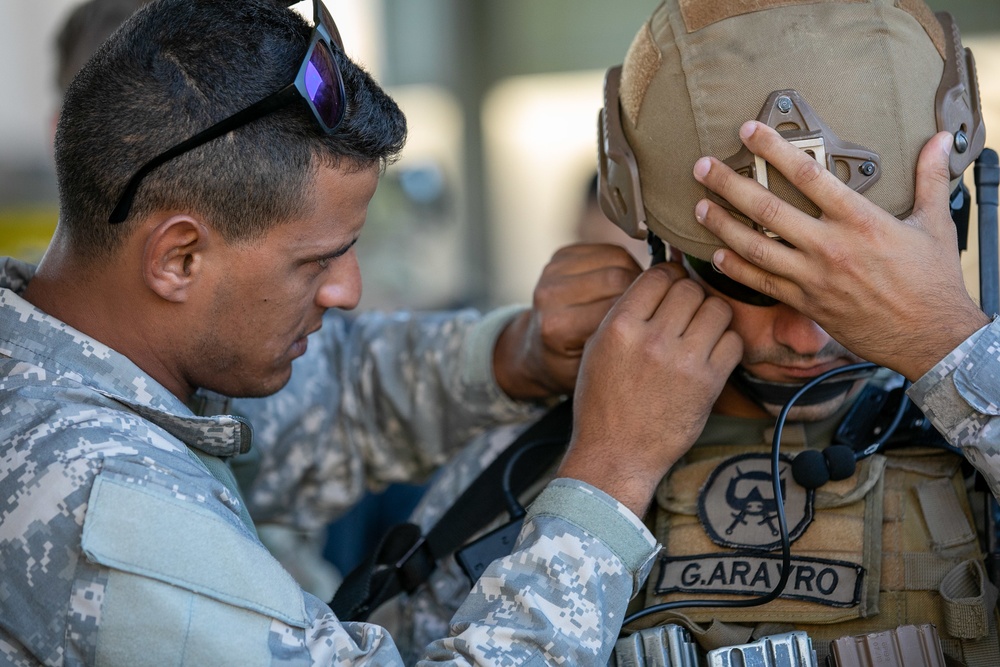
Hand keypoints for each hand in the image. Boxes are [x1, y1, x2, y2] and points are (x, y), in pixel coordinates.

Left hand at [494, 243, 643, 400]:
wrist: (535, 348)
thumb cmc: (569, 364)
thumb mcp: (594, 369)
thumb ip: (619, 344)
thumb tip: (658, 315)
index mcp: (558, 327)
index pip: (616, 307)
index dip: (646, 309)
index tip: (661, 317)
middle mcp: (550, 296)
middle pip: (617, 277)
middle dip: (643, 288)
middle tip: (656, 303)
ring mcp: (552, 272)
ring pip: (616, 258)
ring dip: (635, 272)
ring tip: (640, 294)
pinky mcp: (560, 257)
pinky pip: (606, 250)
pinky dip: (622, 262)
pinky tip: (624, 281)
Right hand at [557, 265, 742, 516]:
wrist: (616, 454)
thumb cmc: (603, 402)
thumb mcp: (597, 348)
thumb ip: (625, 312)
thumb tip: (658, 281)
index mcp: (620, 326)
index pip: (658, 275)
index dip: (668, 277)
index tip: (671, 288)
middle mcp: (652, 339)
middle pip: (689, 288)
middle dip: (690, 296)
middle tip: (686, 312)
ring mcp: (683, 360)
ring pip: (716, 308)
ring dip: (712, 315)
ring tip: (701, 331)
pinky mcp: (708, 382)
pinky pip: (733, 341)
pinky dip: (726, 343)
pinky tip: (711, 353)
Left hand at [693, 123, 988, 381]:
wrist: (931, 339)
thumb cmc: (933, 281)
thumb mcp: (937, 224)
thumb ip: (932, 178)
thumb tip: (943, 139)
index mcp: (860, 221)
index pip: (808, 175)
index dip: (774, 149)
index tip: (749, 130)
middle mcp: (830, 247)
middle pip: (767, 209)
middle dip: (729, 185)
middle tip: (702, 167)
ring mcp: (813, 278)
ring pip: (755, 247)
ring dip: (722, 225)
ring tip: (698, 206)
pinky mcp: (805, 303)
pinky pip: (761, 283)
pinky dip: (735, 269)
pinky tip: (715, 255)